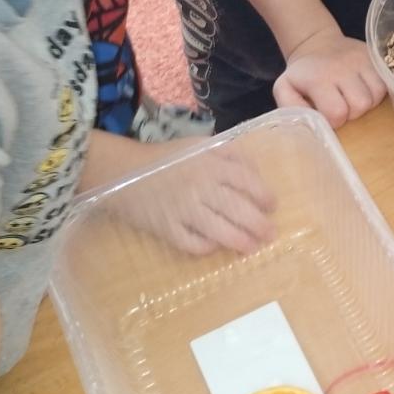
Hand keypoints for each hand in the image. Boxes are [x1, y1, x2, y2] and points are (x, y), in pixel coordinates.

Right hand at [116, 142, 275, 255]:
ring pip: (220, 230)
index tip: (272, 206)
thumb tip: (254, 171)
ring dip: (240, 241)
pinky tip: (215, 247)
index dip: (264, 195)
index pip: (246, 181)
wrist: (120, 171)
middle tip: (270, 234)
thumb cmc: (165, 158)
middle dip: (259, 224)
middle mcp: (200, 186)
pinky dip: (206, 248)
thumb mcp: (200, 145)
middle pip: (238, 209)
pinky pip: (192, 244)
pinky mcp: (166, 229)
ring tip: (253, 248)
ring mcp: (182, 209)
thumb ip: (228, 154)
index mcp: (210, 163)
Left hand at [273, 28, 384, 126]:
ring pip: (377, 95)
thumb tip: (311, 122)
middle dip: (353, 113)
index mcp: (318, 78)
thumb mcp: (285, 88)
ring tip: (354, 99)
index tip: (328, 116)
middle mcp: (342, 67)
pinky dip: (378, 92)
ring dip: (367, 103)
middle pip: (361, 105)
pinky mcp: (374, 56)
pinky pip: (386, 83)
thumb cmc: (302, 74)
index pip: (336, 112)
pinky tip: (365, 91)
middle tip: (343, 108)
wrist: (316, 43)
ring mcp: (361, 60)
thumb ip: (291, 107)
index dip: (334, 121)